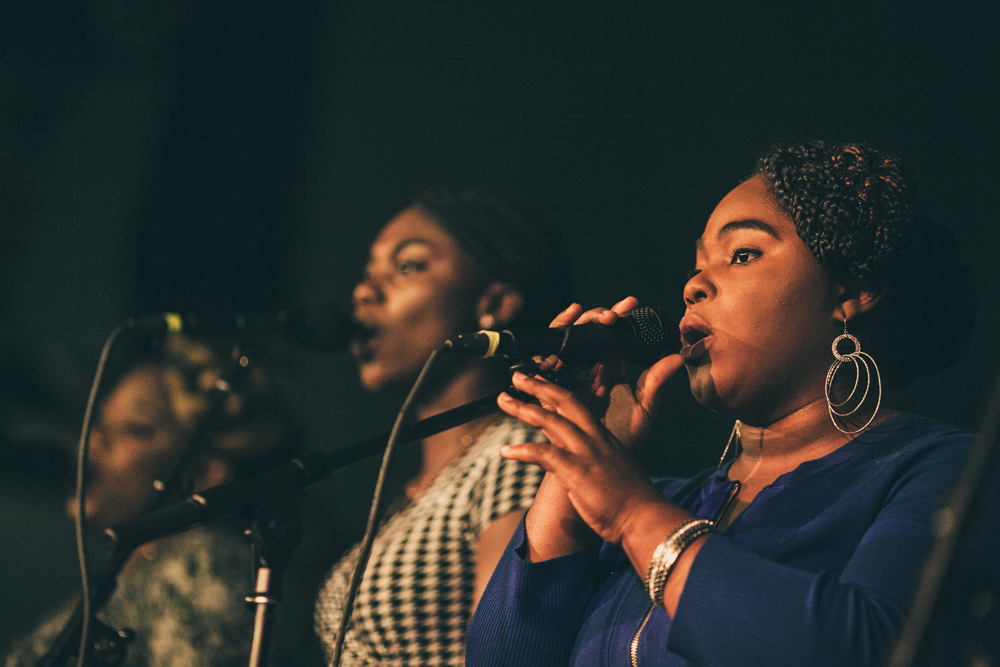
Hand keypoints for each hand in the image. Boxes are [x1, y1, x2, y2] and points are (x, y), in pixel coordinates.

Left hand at [498, 372, 672, 544]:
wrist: (644, 519)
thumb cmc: (632, 503)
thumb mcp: (617, 473)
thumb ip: (599, 464)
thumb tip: (585, 471)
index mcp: (605, 438)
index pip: (579, 406)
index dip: (558, 393)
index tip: (541, 383)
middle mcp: (596, 439)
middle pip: (565, 401)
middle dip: (539, 386)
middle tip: (518, 376)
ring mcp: (586, 453)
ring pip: (551, 420)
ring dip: (523, 409)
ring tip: (503, 400)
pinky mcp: (577, 471)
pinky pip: (544, 454)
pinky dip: (522, 451)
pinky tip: (505, 451)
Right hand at [537, 297, 683, 449]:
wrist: (596, 469)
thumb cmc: (621, 441)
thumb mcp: (643, 409)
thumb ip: (657, 382)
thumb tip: (678, 357)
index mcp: (610, 369)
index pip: (614, 336)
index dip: (620, 316)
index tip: (630, 303)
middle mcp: (588, 368)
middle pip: (588, 332)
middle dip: (596, 317)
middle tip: (610, 314)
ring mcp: (569, 376)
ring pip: (566, 341)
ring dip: (572, 324)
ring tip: (579, 312)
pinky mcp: (550, 388)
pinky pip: (544, 361)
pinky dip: (549, 345)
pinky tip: (560, 335)